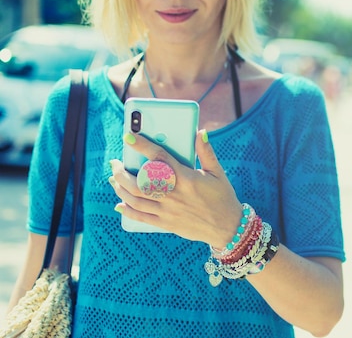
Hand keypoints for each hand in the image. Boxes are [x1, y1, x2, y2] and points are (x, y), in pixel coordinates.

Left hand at [109, 129, 241, 244]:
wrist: (227, 227)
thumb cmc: (222, 197)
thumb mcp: (217, 172)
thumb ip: (206, 152)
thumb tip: (200, 132)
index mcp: (185, 178)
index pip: (159, 158)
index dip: (142, 145)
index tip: (129, 137)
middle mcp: (173, 194)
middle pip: (138, 182)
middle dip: (121, 171)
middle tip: (115, 163)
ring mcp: (167, 210)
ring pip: (135, 199)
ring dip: (120, 188)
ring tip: (115, 179)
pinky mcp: (166, 223)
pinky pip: (140, 217)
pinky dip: (127, 210)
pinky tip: (119, 204)